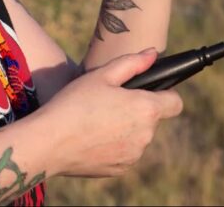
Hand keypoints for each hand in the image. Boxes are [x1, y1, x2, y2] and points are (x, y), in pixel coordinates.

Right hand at [35, 49, 182, 177]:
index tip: (150, 91)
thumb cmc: (74, 104)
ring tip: (98, 120)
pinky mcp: (120, 169)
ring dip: (127, 129)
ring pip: (139, 137)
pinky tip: (93, 137)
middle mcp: (145, 135)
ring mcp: (133, 155)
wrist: (48, 143)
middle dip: (138, 110)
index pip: (175, 103)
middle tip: (110, 102)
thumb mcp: (101, 75)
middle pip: (153, 119)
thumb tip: (153, 54)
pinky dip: (115, 146)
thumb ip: (133, 63)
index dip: (166, 94)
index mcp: (146, 109)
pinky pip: (126, 153)